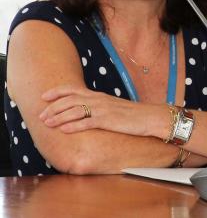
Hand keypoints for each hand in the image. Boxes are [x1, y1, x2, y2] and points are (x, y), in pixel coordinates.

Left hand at [39, 84, 167, 138]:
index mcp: (99, 96)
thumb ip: (98, 107)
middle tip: (41, 116)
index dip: (57, 92)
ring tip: (47, 123)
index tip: (44, 96)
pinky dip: (73, 126)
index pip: (73, 89)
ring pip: (74, 111)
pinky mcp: (108, 120)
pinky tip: (63, 130)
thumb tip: (85, 112)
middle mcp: (98, 100)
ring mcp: (103, 110)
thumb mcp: (113, 107)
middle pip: (69, 100)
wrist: (150, 117)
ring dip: (58, 117)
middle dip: (53, 107)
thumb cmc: (132, 115)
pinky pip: (86, 123)